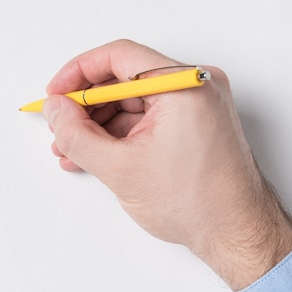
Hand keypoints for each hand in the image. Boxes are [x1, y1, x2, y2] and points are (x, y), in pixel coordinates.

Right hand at [43, 40, 291, 289]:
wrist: (236, 235)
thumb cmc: (195, 204)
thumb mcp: (120, 169)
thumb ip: (77, 135)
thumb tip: (54, 110)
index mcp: (184, 84)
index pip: (119, 56)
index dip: (78, 72)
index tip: (55, 94)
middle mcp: (196, 85)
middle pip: (125, 79)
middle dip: (86, 105)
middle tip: (60, 127)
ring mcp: (198, 105)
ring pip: (134, 101)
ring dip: (99, 124)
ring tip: (71, 150)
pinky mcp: (196, 124)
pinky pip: (149, 118)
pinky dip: (121, 134)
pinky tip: (95, 155)